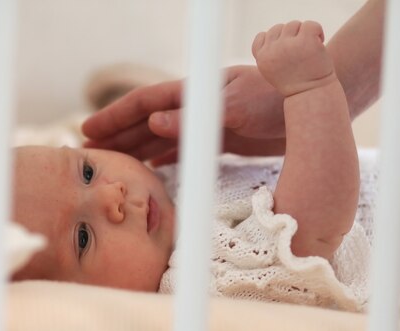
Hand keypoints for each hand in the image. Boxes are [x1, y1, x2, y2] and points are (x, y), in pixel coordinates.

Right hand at [81, 65, 285, 165]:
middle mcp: (196, 107)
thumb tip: (153, 123)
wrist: (311, 99)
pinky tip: (156, 168)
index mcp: (194, 94)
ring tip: (114, 162)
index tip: (88, 130)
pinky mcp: (223, 138)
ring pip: (163, 137)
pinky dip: (168, 159)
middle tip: (89, 151)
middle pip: (147, 122)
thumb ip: (194, 117)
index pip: (144, 104)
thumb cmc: (276, 97)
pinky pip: (186, 150)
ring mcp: (207, 123)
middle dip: (118, 135)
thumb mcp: (234, 107)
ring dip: (138, 148)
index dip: (115, 117)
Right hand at [252, 21, 334, 96]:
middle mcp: (272, 50)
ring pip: (294, 25)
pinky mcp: (305, 41)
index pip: (261, 37)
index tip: (285, 58)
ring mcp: (288, 45)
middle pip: (279, 28)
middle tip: (300, 56)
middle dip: (290, 38)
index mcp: (262, 58)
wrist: (312, 96)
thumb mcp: (274, 71)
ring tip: (309, 51)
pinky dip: (317, 31)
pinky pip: (310, 24)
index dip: (275, 42)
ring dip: (304, 35)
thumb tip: (278, 33)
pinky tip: (319, 44)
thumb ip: (270, 53)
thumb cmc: (295, 84)